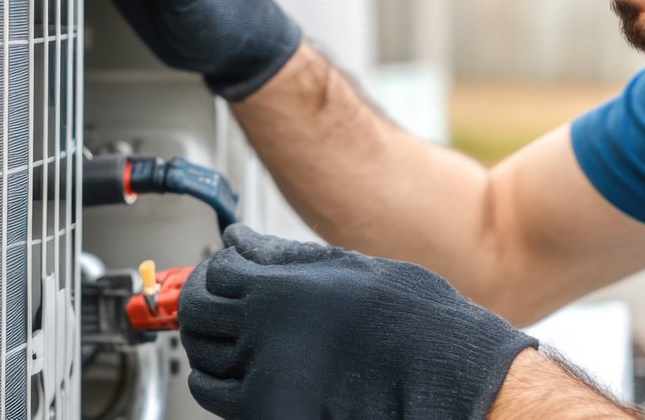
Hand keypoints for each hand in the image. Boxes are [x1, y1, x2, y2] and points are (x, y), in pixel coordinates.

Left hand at [178, 225, 537, 419]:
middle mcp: (263, 333)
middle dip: (202, 308)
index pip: (217, 273)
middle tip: (217, 306)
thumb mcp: (350, 267)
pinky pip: (222, 402)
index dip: (217, 270)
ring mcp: (265, 379)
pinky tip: (250, 372)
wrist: (447, 376)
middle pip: (197, 316)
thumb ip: (287, 256)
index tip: (224, 273)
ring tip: (236, 339)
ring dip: (211, 347)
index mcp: (281, 288)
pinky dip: (226, 386)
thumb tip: (241, 241)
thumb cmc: (414, 320)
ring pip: (202, 362)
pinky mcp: (273, 414)